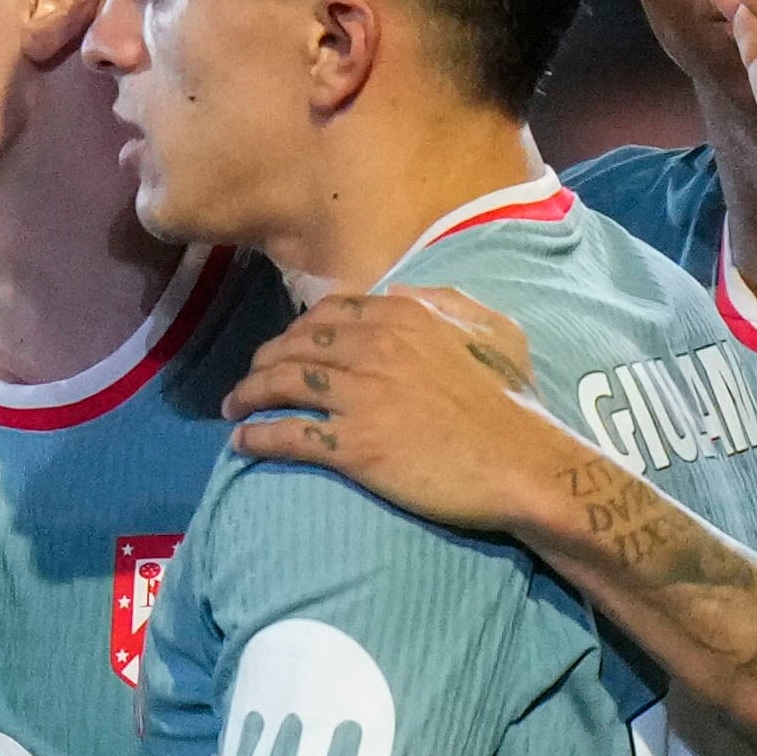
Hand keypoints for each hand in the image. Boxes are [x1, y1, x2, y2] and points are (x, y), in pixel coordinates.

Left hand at [219, 287, 575, 537]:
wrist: (522, 464)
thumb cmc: (514, 404)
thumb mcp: (492, 332)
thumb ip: (444, 303)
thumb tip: (397, 292)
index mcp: (403, 316)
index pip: (327, 313)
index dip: (297, 330)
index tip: (286, 347)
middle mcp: (375, 346)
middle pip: (296, 345)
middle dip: (264, 361)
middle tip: (252, 379)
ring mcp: (361, 396)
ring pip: (283, 383)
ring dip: (248, 394)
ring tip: (234, 407)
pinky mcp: (354, 446)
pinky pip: (288, 435)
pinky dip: (257, 437)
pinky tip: (242, 443)